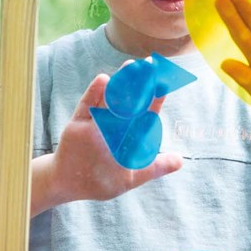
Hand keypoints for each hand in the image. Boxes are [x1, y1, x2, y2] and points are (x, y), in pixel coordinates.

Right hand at [51, 74, 181, 203]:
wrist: (69, 184)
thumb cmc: (103, 182)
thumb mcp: (132, 176)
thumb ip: (155, 167)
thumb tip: (181, 161)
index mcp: (129, 136)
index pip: (145, 114)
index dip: (155, 99)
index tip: (165, 83)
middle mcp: (114, 126)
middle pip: (130, 102)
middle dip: (140, 85)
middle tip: (150, 66)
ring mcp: (96, 123)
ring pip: (110, 100)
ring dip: (120, 83)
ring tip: (131, 66)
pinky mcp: (78, 124)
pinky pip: (87, 107)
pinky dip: (94, 93)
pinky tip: (103, 80)